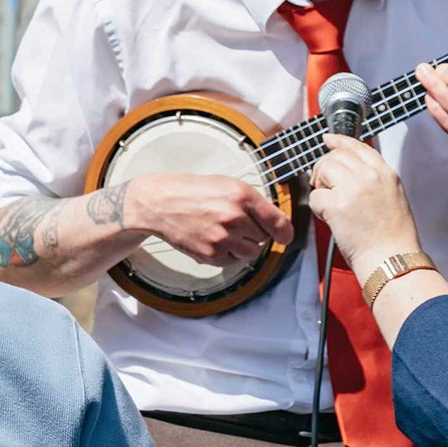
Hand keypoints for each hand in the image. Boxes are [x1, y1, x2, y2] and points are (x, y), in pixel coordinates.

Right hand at [124, 173, 293, 266]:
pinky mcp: (211, 254)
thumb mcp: (228, 184)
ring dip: (244, 246)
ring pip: (251, 253)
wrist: (161, 204)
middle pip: (264, 238)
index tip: (286, 236)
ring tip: (226, 232)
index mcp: (243, 196)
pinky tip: (214, 239)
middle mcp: (235, 217)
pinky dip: (228, 254)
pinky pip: (233, 262)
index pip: (278, 222)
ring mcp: (223, 238)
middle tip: (237, 223)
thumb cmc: (194, 191)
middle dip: (255, 232)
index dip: (285, 232)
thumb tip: (275, 221)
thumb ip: (252, 202)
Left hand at [308, 135, 421, 275]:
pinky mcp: (338, 205)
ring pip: (324, 169)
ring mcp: (354, 188)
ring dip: (320, 184)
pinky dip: (318, 207)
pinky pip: (316, 196)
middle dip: (324, 167)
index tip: (328, 140)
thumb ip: (375, 181)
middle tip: (321, 184)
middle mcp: (371, 176)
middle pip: (337, 156)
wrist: (392, 260)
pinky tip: (329, 218)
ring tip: (328, 202)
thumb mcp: (394, 197)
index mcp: (386, 173)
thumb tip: (349, 174)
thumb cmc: (393, 238)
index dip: (340, 141)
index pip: (359, 147)